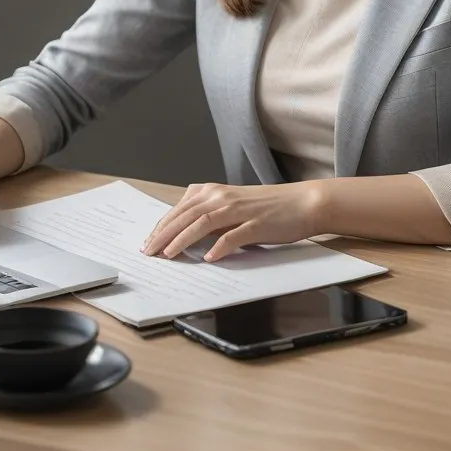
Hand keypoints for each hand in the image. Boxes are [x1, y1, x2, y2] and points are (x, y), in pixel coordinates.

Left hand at [141, 181, 323, 261]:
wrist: (302, 202)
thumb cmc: (267, 206)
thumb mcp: (232, 204)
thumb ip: (208, 213)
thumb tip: (183, 232)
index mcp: (215, 191)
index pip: (180, 209)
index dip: (162, 226)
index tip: (148, 241)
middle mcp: (223, 197)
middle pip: (186, 215)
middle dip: (164, 234)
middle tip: (148, 251)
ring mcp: (240, 210)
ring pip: (203, 223)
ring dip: (182, 239)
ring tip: (168, 255)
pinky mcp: (257, 224)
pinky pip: (234, 236)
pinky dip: (219, 247)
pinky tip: (208, 258)